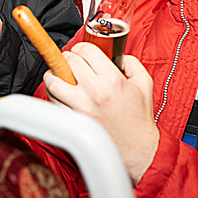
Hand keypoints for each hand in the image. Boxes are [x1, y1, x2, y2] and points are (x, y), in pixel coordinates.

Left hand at [44, 43, 158, 182]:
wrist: (137, 149)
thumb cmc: (139, 118)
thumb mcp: (144, 83)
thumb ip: (131, 63)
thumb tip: (118, 55)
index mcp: (112, 80)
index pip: (85, 50)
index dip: (80, 48)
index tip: (80, 52)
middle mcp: (95, 92)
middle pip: (68, 61)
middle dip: (68, 58)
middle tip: (71, 62)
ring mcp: (81, 107)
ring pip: (53, 81)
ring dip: (54, 74)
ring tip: (60, 75)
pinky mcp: (73, 120)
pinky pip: (53, 101)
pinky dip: (54, 94)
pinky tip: (61, 92)